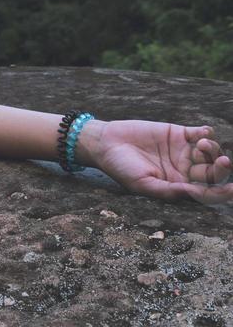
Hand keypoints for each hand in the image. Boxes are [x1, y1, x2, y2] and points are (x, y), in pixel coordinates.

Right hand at [80, 119, 232, 203]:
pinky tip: (203, 133)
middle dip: (221, 168)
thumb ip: (169, 191)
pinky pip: (201, 133)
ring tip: (202, 144)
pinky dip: (207, 132)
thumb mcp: (143, 184)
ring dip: (213, 149)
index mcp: (178, 186)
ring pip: (210, 152)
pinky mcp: (178, 133)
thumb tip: (195, 193)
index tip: (232, 190)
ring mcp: (183, 150)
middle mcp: (185, 169)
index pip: (206, 191)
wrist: (105, 143)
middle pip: (213, 171)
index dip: (222, 193)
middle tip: (223, 162)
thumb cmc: (121, 168)